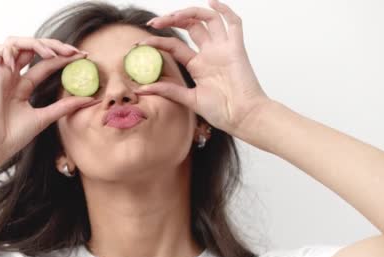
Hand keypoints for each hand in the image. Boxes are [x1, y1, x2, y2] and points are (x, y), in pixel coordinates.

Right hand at [0, 36, 100, 160]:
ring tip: (52, 54)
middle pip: (32, 48)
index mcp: (22, 87)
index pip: (45, 64)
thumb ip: (65, 106)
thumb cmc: (13, 136)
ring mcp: (0, 74)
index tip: (83, 56)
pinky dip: (10, 49)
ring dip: (35, 43)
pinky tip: (22, 62)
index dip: (63, 58)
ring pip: (15, 42)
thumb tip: (90, 99)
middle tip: (73, 51)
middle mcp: (11, 77)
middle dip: (54, 45)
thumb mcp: (45, 117)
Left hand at [134, 0, 270, 135]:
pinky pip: (234, 23)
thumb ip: (168, 91)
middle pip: (190, 26)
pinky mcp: (236, 48)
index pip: (174, 45)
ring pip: (208, 19)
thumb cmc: (222, 112)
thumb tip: (142, 89)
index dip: (157, 42)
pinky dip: (225, 9)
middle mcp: (210, 53)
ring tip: (172, 16)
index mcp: (198, 65)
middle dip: (171, 20)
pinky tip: (212, 1)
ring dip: (190, 13)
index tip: (140, 44)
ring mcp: (223, 49)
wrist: (243, 117)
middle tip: (153, 23)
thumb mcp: (189, 99)